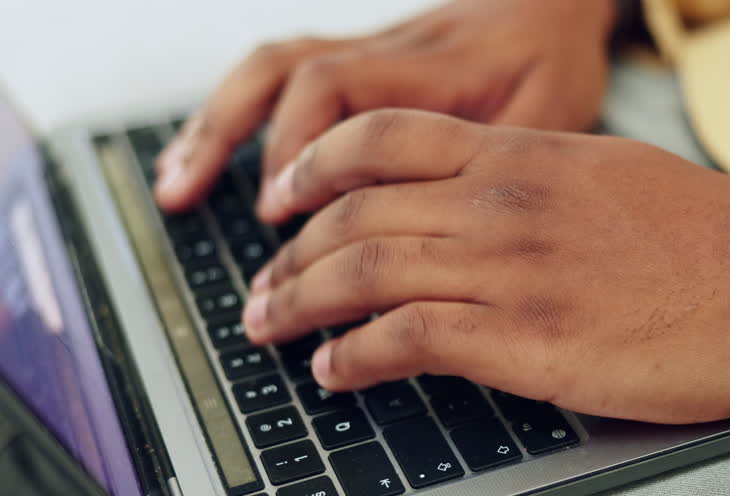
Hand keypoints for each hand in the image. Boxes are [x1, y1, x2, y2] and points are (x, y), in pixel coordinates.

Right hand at [154, 0, 615, 219]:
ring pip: (275, 67)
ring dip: (217, 124)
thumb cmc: (555, 67)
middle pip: (287, 68)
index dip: (299, 148)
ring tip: (174, 184)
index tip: (280, 209)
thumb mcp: (550, 119)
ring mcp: (367, 53)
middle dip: (227, 132)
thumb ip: (499, 165)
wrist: (552, 6)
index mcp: (435, 68)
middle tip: (184, 197)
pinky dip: (240, 118)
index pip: (341, 89)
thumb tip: (444, 237)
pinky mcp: (361, 64)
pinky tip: (211, 158)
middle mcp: (388, 52)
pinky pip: (286, 77)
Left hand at [242, 110, 729, 423]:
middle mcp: (504, 201)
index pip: (380, 139)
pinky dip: (353, 356)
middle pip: (352, 211)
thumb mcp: (613, 179)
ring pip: (363, 271)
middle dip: (288, 254)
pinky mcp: (533, 341)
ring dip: (299, 304)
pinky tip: (335, 371)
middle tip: (260, 290)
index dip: (312, 168)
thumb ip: (537, 186)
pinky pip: (406, 339)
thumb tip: (483, 209)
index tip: (282, 201)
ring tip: (270, 329)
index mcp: (525, 153)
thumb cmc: (719, 240)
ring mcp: (514, 269)